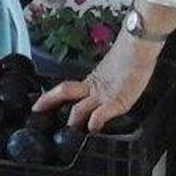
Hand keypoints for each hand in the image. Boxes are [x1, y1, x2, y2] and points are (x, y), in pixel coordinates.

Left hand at [34, 30, 161, 132]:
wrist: (139, 45)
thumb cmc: (132, 56)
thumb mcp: (114, 71)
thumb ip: (106, 81)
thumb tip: (104, 86)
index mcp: (92, 81)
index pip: (68, 90)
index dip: (52, 96)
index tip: (39, 103)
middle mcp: (94, 87)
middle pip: (65, 91)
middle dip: (49, 100)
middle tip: (35, 109)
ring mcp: (105, 94)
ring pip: (81, 105)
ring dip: (73, 118)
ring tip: (67, 130)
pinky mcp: (119, 100)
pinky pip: (103, 112)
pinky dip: (96, 121)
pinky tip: (92, 128)